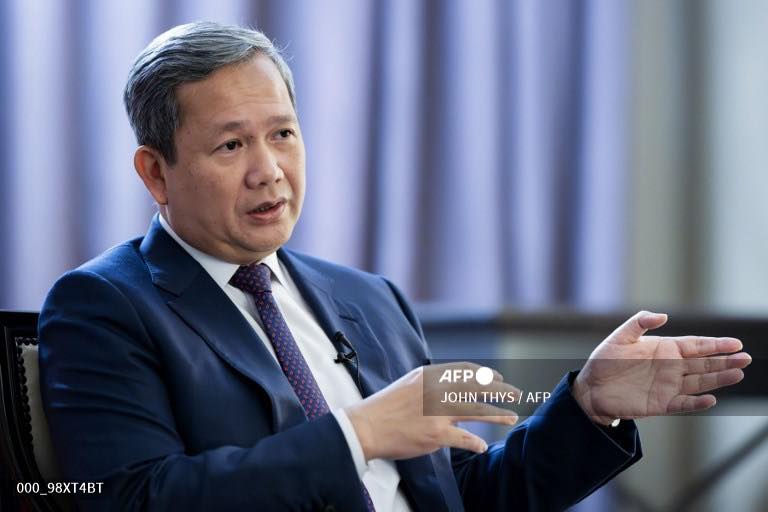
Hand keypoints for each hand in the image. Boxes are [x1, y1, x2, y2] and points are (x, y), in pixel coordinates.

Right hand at [345, 363, 519, 460]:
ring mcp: (437, 413)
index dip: (485, 374)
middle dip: (500, 390)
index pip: (466, 370)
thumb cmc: (386, 406)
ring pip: (477, 410)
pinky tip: (482, 446)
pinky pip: (464, 438)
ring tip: (511, 418)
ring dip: (498, 415)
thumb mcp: (410, 383)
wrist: (367, 426)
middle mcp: (437, 390)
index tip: (498, 378)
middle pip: (477, 387)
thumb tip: (452, 385)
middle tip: (515, 394)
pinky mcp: (436, 434)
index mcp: (430, 375)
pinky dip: (475, 442)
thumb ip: (432, 383)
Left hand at [572, 311, 751, 424]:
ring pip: (699, 383)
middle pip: (704, 364)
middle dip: (725, 361)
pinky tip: (711, 399)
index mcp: (664, 349)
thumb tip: (663, 316)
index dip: (715, 345)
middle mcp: (671, 368)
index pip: (695, 346)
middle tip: (746, 358)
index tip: (735, 344)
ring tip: (737, 374)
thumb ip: (639, 323)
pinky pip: (683, 404)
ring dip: (718, 380)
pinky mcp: (661, 404)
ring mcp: (668, 386)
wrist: (591, 389)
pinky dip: (697, 402)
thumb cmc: (604, 361)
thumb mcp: (619, 337)